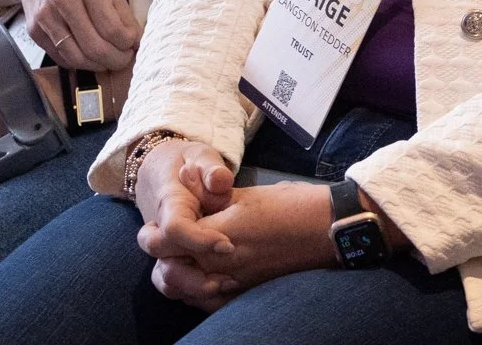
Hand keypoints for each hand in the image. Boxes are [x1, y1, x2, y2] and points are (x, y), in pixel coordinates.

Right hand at [0, 0, 141, 69]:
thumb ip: (123, 12)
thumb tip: (136, 40)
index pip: (111, 27)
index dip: (127, 43)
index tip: (134, 45)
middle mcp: (64, 0)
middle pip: (93, 46)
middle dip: (115, 59)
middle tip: (125, 59)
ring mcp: (46, 17)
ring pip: (76, 56)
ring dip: (98, 65)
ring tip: (110, 61)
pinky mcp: (34, 31)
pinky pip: (60, 57)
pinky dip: (79, 63)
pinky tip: (90, 58)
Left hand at [148, 182, 337, 310]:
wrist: (327, 229)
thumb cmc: (292, 205)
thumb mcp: (247, 194)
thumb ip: (211, 193)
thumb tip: (182, 177)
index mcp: (215, 234)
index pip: (163, 241)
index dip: (154, 233)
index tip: (158, 223)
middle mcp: (218, 264)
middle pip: (166, 270)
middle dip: (160, 255)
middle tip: (164, 240)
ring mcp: (231, 283)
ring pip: (181, 291)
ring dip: (173, 276)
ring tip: (179, 258)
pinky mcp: (243, 292)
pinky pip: (205, 303)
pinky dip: (193, 293)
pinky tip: (198, 278)